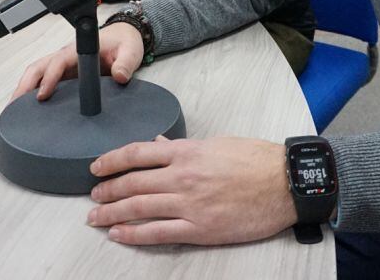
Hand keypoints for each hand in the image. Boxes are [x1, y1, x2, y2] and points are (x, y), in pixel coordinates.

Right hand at [10, 21, 145, 100]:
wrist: (124, 37)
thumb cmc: (124, 42)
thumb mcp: (130, 52)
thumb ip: (125, 64)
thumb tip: (119, 77)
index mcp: (79, 49)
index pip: (58, 62)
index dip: (49, 78)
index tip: (42, 95)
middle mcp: (66, 56)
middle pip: (38, 68)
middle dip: (24, 86)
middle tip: (15, 107)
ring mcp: (62, 66)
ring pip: (35, 74)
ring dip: (23, 90)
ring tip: (13, 112)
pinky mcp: (63, 74)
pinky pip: (42, 81)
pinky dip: (30, 93)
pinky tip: (25, 108)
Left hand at [88, 136, 297, 245]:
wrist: (286, 183)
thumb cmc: (257, 160)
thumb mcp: (218, 144)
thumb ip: (185, 147)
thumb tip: (159, 145)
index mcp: (188, 151)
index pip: (138, 153)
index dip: (112, 160)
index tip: (97, 168)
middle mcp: (183, 176)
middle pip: (132, 182)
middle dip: (107, 190)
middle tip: (93, 197)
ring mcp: (190, 203)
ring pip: (139, 207)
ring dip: (112, 213)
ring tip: (96, 218)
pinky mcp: (200, 227)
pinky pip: (158, 232)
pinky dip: (134, 234)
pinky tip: (118, 234)